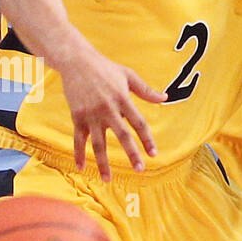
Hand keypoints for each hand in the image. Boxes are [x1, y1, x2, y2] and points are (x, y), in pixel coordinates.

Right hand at [60, 51, 166, 180]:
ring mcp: (91, 114)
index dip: (147, 139)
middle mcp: (108, 109)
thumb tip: (165, 98)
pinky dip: (78, 154)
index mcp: (123, 99)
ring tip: (108, 179)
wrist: (76, 60)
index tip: (154, 154)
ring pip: (98, 143)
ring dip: (103, 162)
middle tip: (140, 169)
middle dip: (131, 153)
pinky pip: (78, 139)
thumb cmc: (105, 68)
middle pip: (122, 135)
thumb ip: (146, 90)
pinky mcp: (77, 116)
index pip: (139, 123)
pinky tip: (81, 168)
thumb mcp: (128, 75)